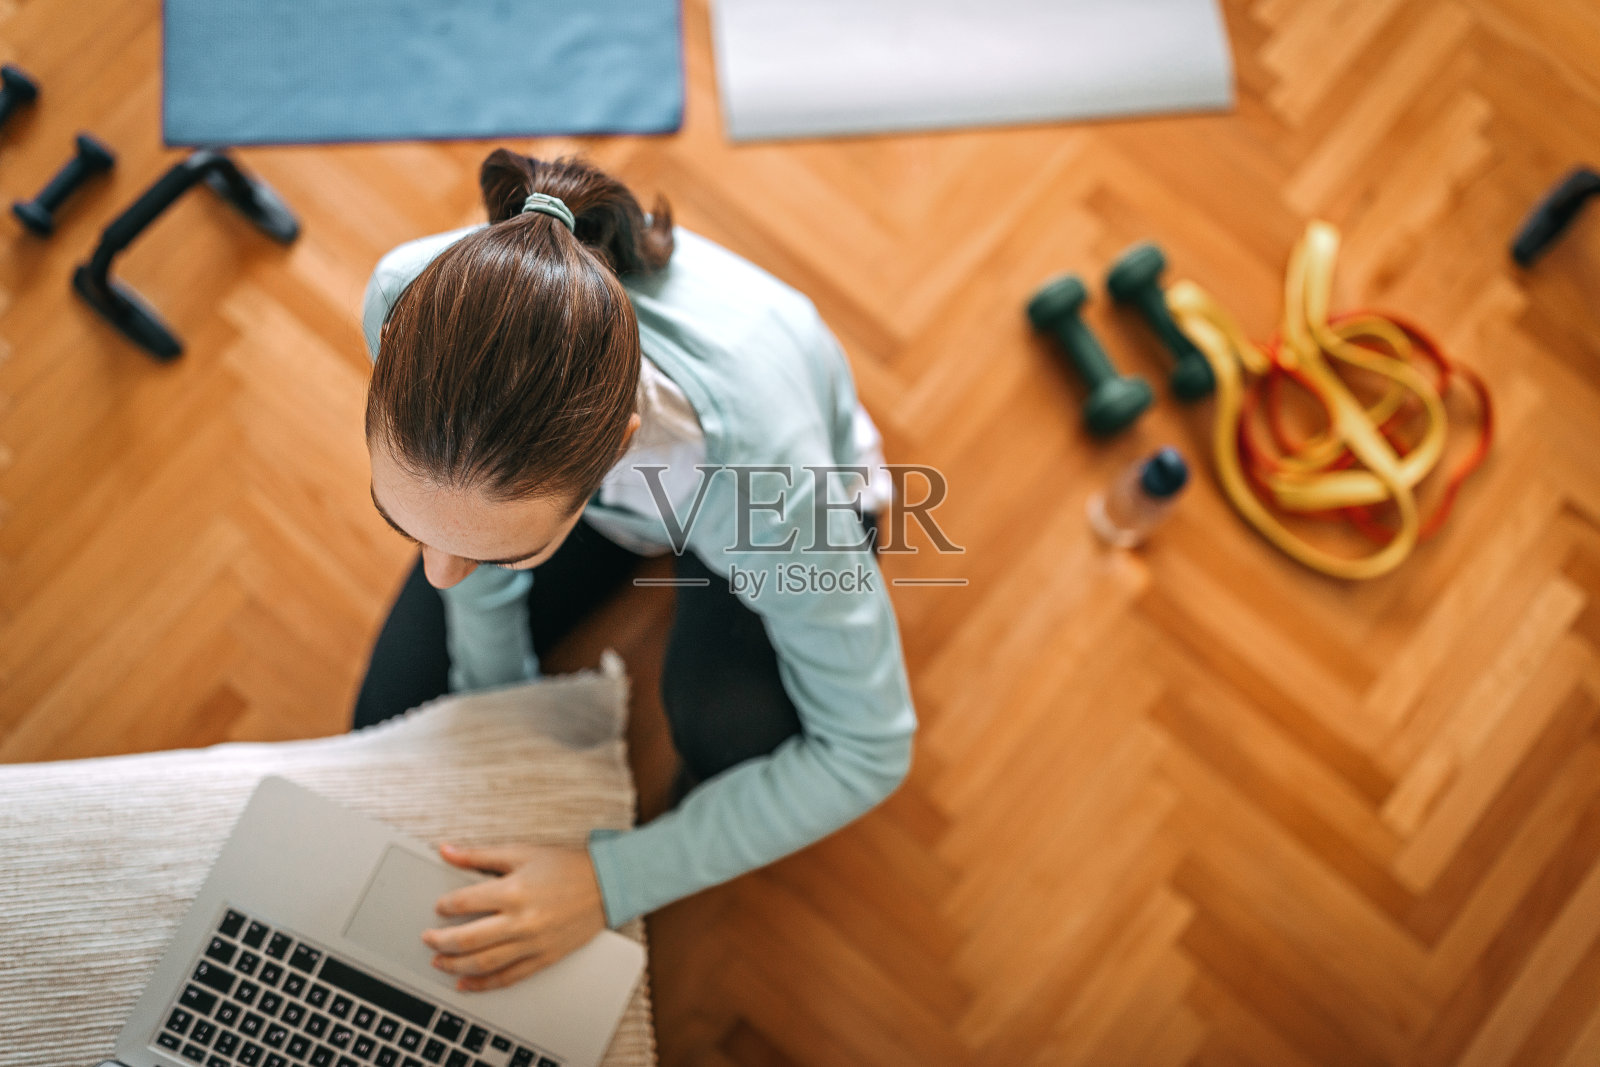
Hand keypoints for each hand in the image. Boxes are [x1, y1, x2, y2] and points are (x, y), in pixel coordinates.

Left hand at [421, 842, 605, 991]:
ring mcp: (532, 944)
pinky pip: (508, 977)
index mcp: (512, 891)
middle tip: (427, 939)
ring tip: (438, 962)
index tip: (439, 907)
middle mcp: (520, 921)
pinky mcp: (543, 958)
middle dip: (440, 941)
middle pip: (467, 939)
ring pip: (483, 963)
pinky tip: (466, 983)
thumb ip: (480, 855)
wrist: (608, 884)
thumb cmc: (567, 866)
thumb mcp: (522, 852)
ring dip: (454, 965)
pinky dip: (483, 984)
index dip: (444, 906)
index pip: (464, 903)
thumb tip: (446, 851)